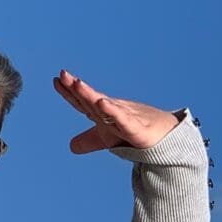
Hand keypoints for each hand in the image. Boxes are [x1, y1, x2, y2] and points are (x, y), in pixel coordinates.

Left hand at [53, 69, 179, 153]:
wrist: (166, 138)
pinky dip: (112, 111)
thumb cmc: (134, 134)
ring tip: (77, 84)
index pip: (83, 102)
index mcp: (103, 113)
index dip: (69, 92)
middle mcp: (113, 111)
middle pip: (91, 99)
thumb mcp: (107, 139)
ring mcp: (125, 118)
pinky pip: (123, 119)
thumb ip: (89, 140)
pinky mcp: (137, 129)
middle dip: (77, 88)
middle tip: (64, 74)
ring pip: (105, 105)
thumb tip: (71, 147)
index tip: (56, 80)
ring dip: (91, 94)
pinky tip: (102, 102)